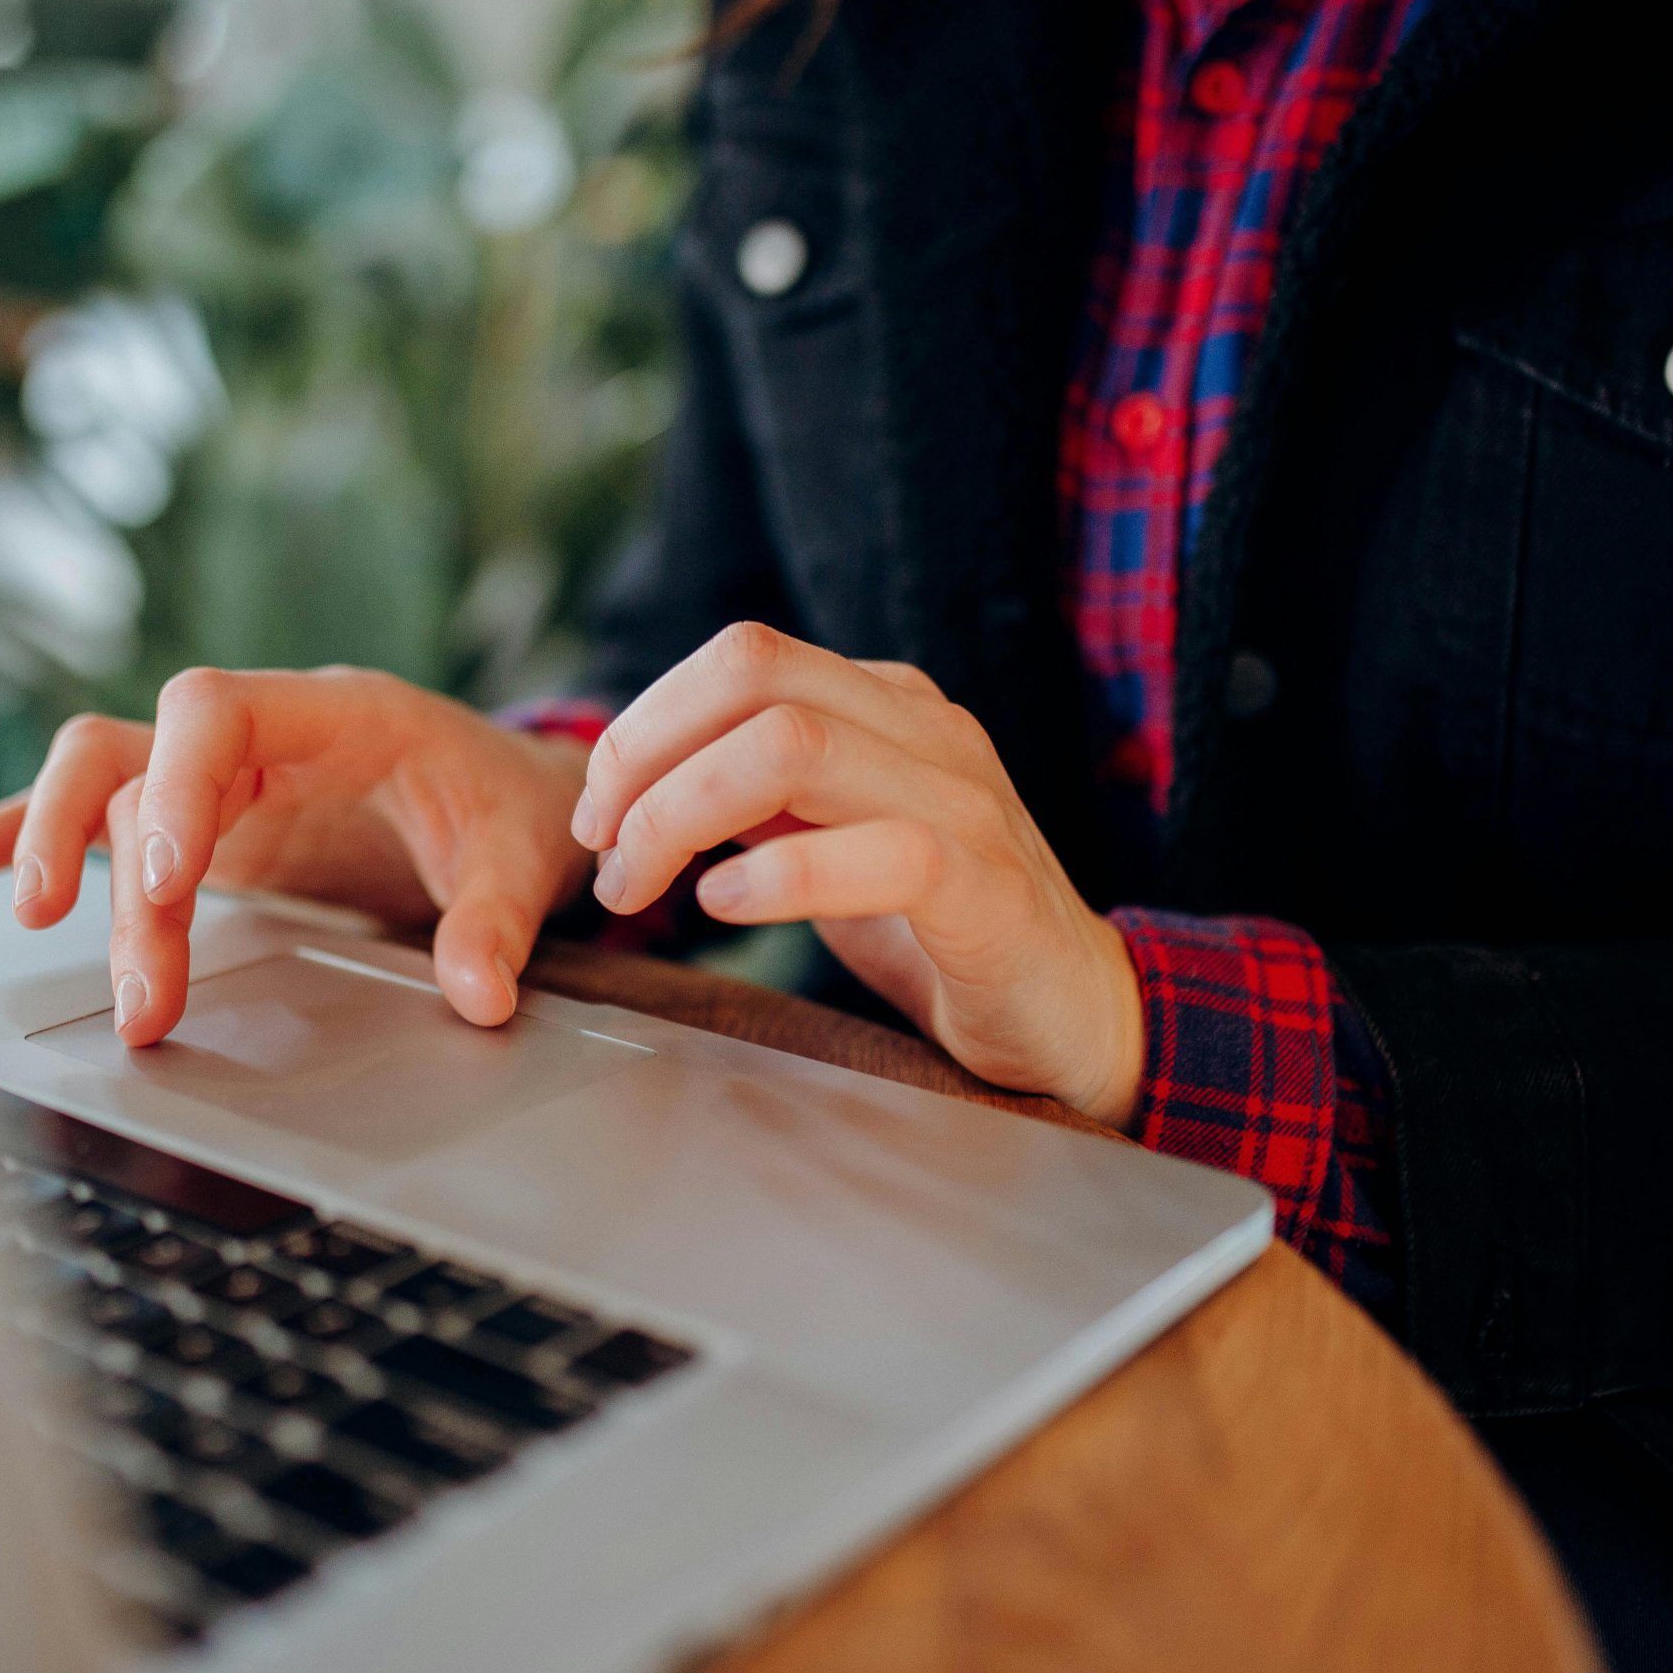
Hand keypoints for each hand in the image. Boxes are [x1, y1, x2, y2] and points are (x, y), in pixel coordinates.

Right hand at [0, 667, 593, 1041]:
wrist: (507, 790)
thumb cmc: (508, 805)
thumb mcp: (523, 853)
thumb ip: (496, 921)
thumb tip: (479, 996)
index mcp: (333, 711)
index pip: (214, 709)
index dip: (176, 786)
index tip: (168, 881)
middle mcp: (258, 733)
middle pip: (137, 757)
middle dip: (106, 854)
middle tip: (120, 973)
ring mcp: (220, 776)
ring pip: (107, 788)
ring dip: (74, 864)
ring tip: (66, 953)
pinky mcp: (202, 821)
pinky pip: (101, 808)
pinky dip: (29, 830)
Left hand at [571, 623, 1146, 1126]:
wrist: (1074, 1015)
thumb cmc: (939, 934)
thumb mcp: (830, 843)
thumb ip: (758, 799)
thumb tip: (640, 785)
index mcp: (888, 707)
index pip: (742, 657)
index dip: (645, 722)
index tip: (598, 811)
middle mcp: (928, 731)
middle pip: (753, 676)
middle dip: (646, 756)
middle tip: (603, 848)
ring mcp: (965, 802)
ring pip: (795, 746)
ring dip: (683, 815)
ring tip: (643, 886)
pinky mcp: (987, 889)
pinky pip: (878, 854)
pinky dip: (776, 879)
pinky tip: (724, 909)